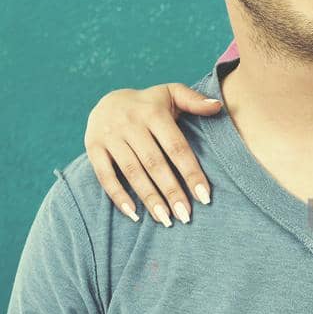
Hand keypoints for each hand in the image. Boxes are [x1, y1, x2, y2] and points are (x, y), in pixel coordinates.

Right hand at [84, 83, 221, 226]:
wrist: (107, 100)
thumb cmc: (149, 103)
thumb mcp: (171, 93)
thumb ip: (194, 100)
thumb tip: (219, 107)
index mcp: (153, 112)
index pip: (176, 147)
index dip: (191, 172)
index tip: (204, 197)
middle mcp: (130, 123)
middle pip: (154, 163)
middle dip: (171, 191)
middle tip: (185, 216)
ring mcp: (110, 136)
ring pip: (132, 172)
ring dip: (149, 198)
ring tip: (165, 220)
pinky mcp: (93, 147)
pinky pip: (105, 175)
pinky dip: (118, 196)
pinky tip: (134, 214)